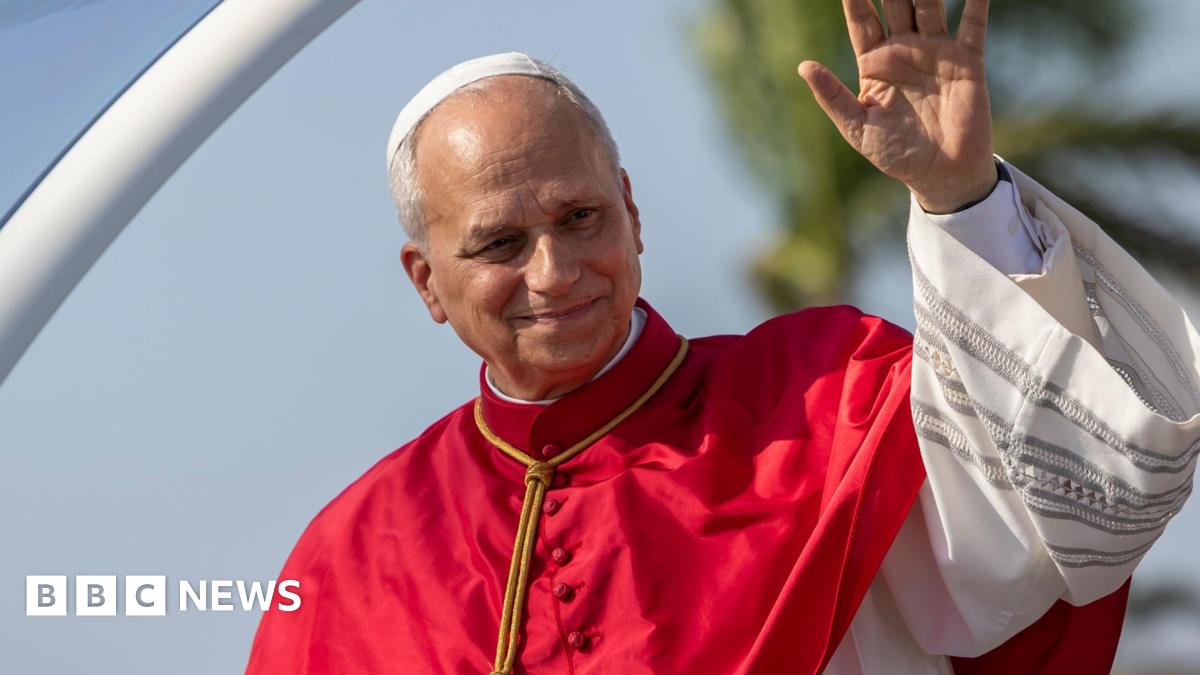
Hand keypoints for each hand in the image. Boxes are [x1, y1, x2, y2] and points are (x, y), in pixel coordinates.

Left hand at [799, 0, 996, 212]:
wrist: (941, 175)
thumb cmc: (895, 154)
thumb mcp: (857, 127)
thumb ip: (833, 96)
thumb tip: (804, 66)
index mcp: (874, 62)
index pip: (861, 18)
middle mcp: (904, 49)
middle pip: (896, 2)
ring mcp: (936, 52)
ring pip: (930, 5)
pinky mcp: (967, 61)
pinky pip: (973, 24)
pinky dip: (976, 1)